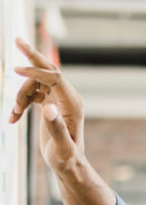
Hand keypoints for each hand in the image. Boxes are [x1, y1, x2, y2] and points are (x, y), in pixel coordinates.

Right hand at [9, 38, 84, 174]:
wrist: (68, 164)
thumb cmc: (66, 158)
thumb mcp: (62, 147)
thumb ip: (56, 128)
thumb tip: (48, 108)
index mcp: (73, 103)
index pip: (54, 78)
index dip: (35, 72)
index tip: (15, 71)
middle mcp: (68, 97)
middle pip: (48, 70)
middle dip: (32, 56)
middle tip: (16, 39)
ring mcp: (59, 99)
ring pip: (34, 85)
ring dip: (19, 95)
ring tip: (13, 115)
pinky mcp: (51, 103)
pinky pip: (32, 94)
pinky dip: (21, 102)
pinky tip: (13, 117)